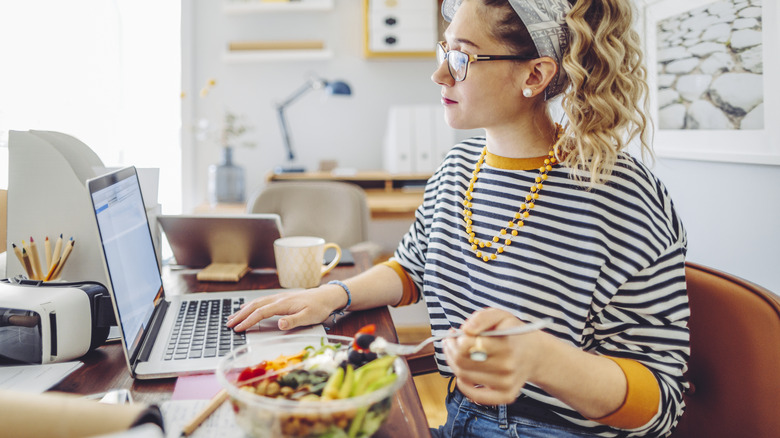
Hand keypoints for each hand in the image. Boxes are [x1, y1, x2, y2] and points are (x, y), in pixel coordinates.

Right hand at [227, 284, 343, 331]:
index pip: (260, 313)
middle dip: (240, 315)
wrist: (326, 296)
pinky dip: (251, 305)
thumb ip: (293, 321)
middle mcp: (278, 299)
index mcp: (283, 304)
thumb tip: (279, 324)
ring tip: (232, 317)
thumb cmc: (319, 307)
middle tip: (228, 324)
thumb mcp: (309, 317)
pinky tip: (246, 307)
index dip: (248, 321)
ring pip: (256, 302)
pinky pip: (261, 301)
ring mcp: (279, 297)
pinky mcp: (281, 298)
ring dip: (243, 310)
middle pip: (254, 306)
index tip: (238, 328)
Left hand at [443, 308, 548, 405]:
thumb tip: (466, 330)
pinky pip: (476, 396)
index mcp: (505, 345)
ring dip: (453, 363)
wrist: (534, 353)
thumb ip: (481, 318)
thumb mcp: (500, 315)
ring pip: (464, 376)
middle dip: (451, 350)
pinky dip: (464, 386)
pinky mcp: (506, 396)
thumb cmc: (512, 332)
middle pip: (462, 361)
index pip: (466, 345)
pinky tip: (463, 375)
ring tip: (457, 353)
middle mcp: (507, 366)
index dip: (455, 338)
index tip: (456, 333)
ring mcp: (507, 383)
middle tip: (451, 342)